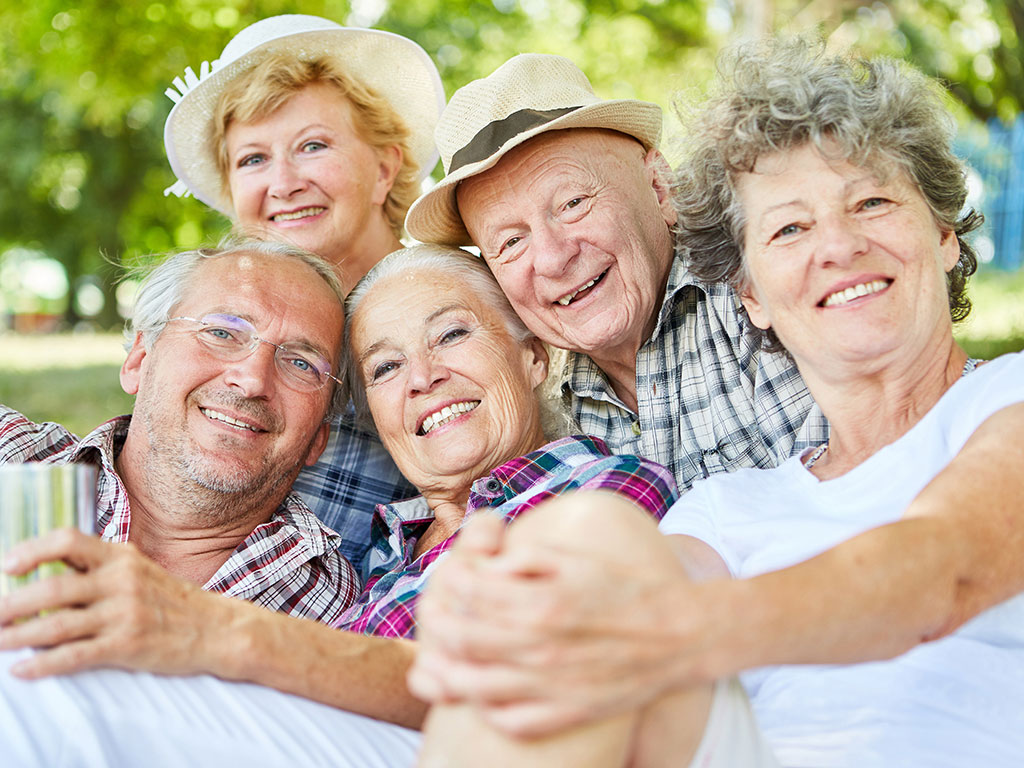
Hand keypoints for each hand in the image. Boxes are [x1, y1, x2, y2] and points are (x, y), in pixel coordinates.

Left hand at [0, 528, 233, 678]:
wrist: (216, 628)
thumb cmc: (170, 600)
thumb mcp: (138, 570)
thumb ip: (98, 567)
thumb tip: (46, 566)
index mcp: (120, 557)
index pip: (68, 541)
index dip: (32, 551)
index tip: (6, 566)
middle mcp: (121, 581)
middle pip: (52, 589)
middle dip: (11, 605)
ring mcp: (124, 614)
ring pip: (56, 626)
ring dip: (17, 637)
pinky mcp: (127, 646)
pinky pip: (75, 655)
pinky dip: (43, 665)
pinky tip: (23, 670)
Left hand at [410, 505, 705, 736]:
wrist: (678, 635)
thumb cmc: (624, 590)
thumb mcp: (576, 560)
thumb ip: (527, 559)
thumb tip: (487, 566)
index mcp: (544, 603)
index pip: (471, 594)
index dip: (448, 583)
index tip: (445, 577)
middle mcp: (543, 648)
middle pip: (463, 640)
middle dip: (438, 625)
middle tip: (433, 616)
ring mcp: (553, 686)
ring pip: (475, 685)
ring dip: (448, 670)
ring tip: (440, 658)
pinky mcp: (566, 713)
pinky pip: (509, 719)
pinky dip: (485, 706)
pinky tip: (482, 690)